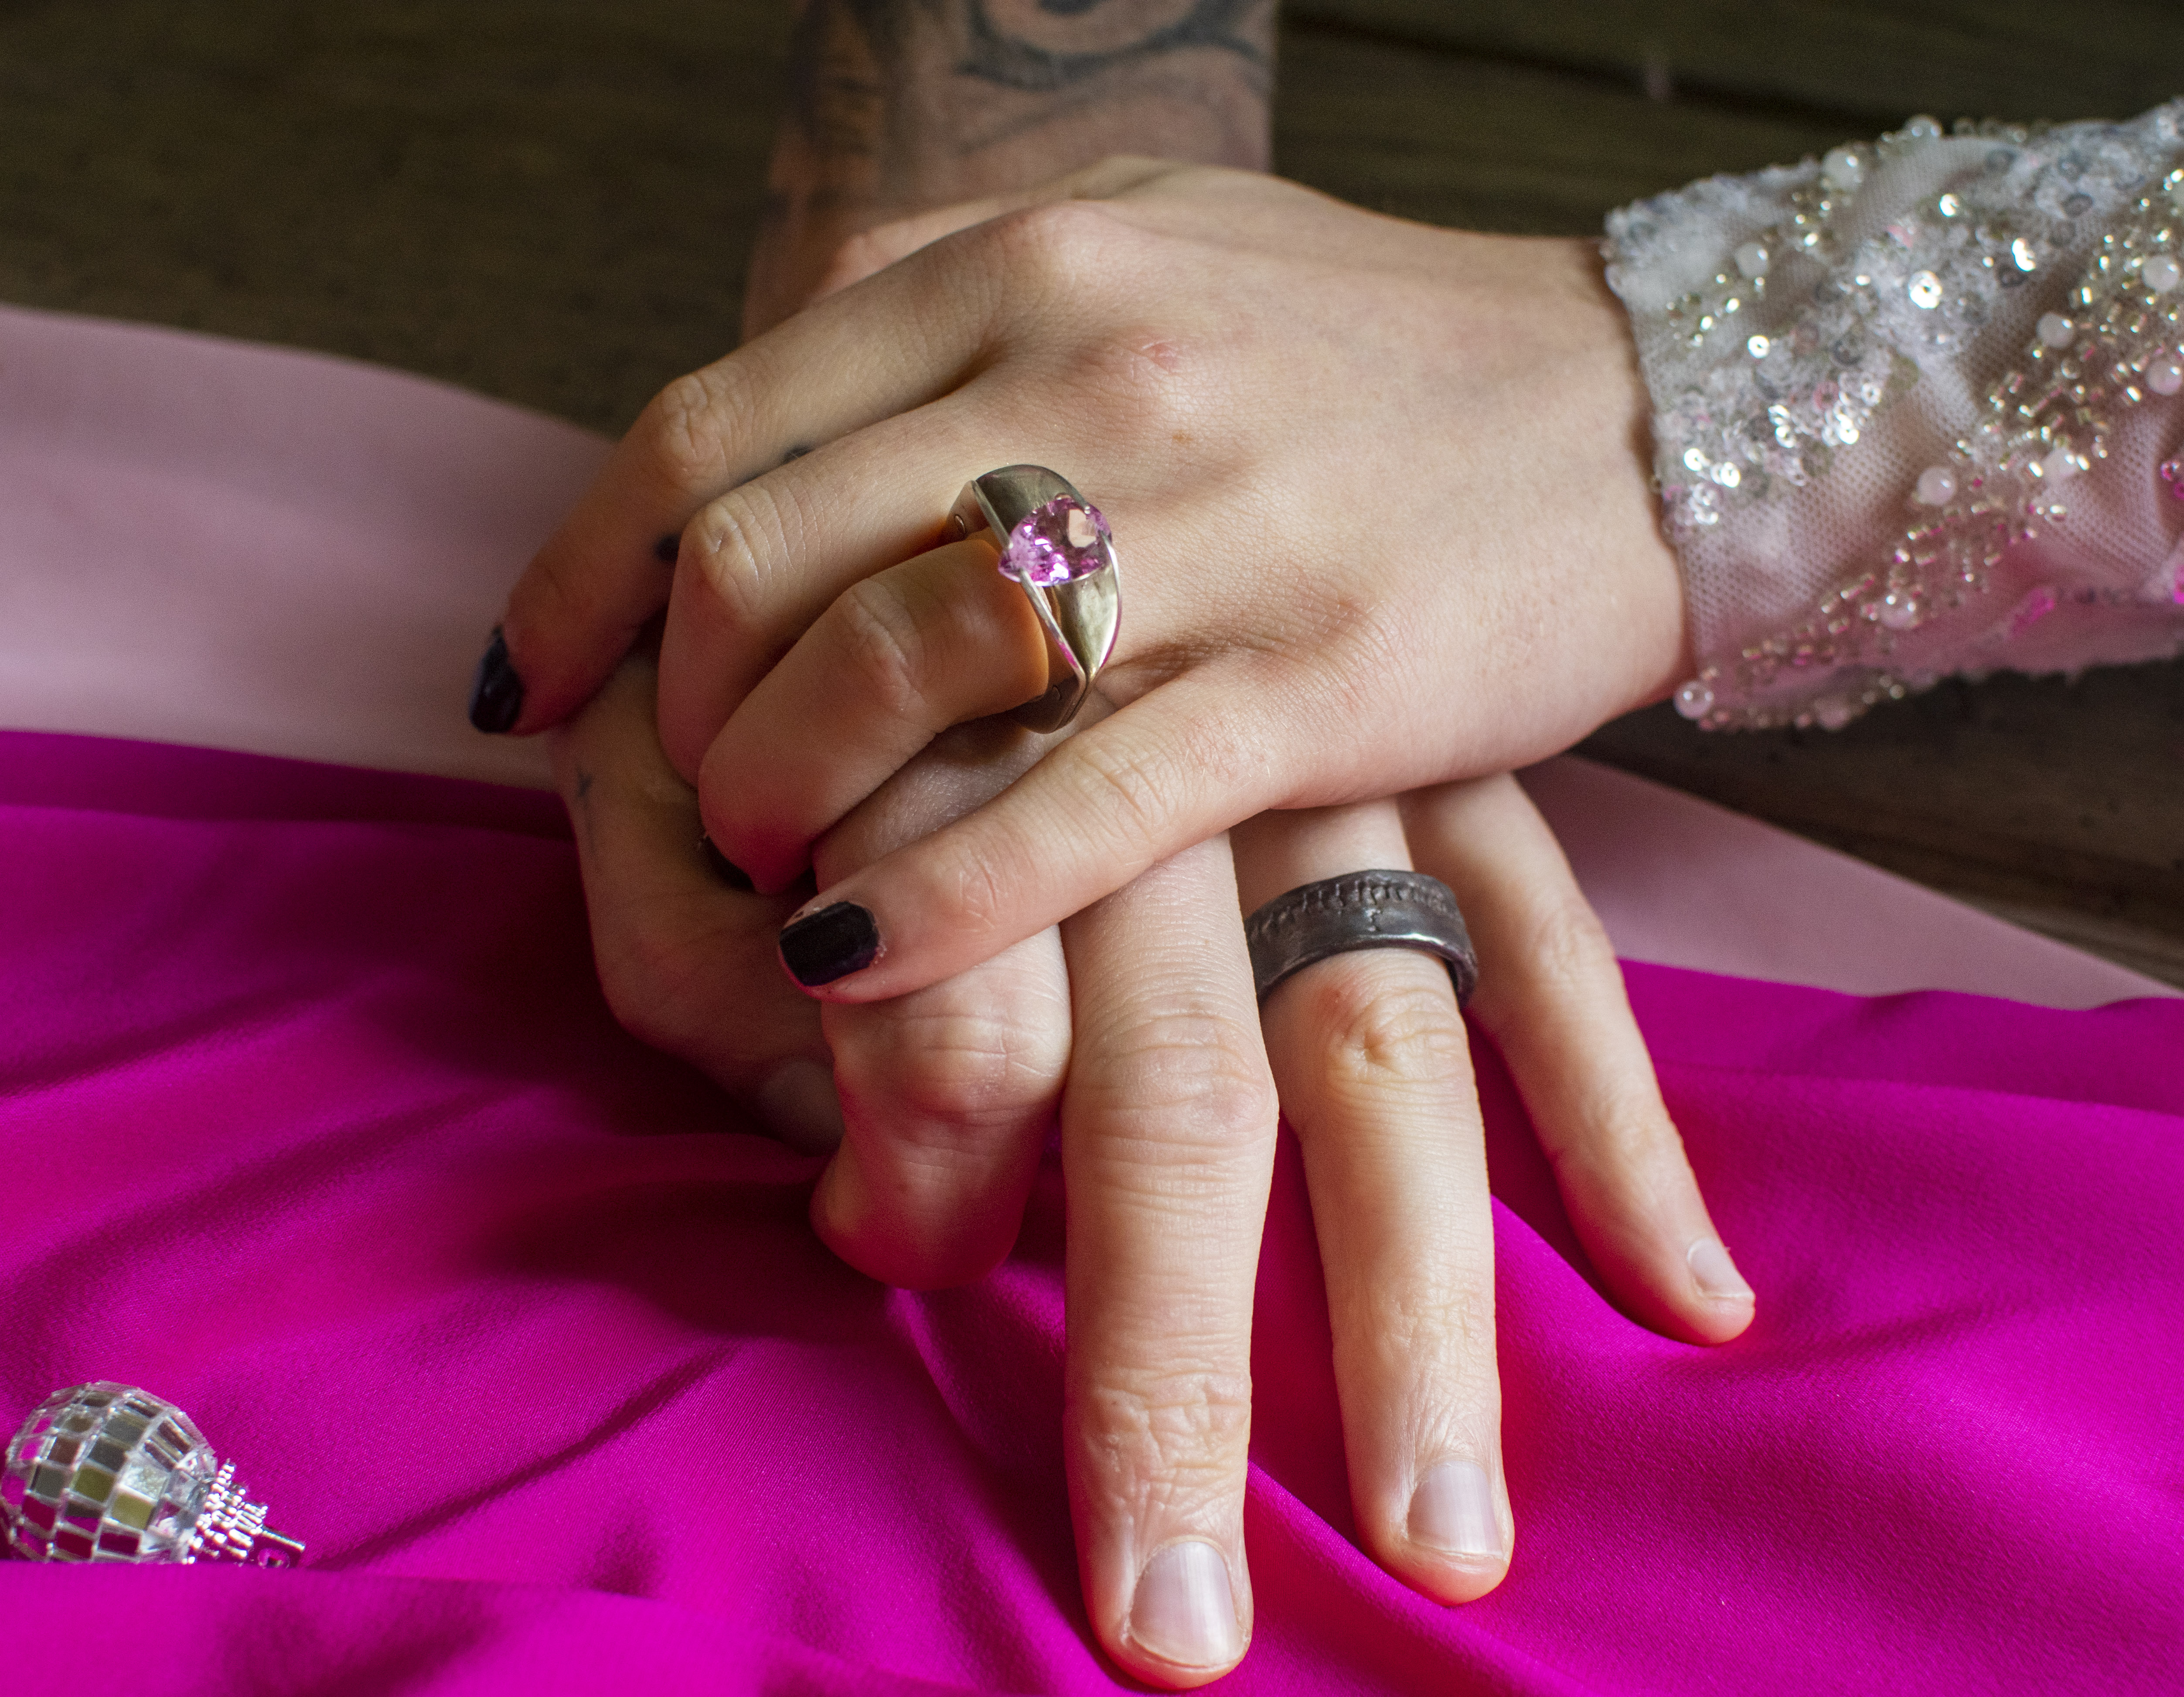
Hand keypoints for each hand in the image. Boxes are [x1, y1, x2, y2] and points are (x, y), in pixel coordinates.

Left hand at [493, 158, 1687, 1009]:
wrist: (1651, 407)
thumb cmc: (1371, 349)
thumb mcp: (1143, 251)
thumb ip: (950, 311)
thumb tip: (764, 420)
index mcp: (1026, 265)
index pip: (709, 426)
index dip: (585, 575)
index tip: (533, 681)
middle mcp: (1094, 367)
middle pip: (765, 559)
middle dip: (679, 713)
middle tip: (690, 802)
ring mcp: (1214, 522)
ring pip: (895, 672)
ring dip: (781, 802)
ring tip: (774, 876)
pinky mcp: (1322, 674)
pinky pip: (1078, 800)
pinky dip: (937, 894)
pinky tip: (854, 957)